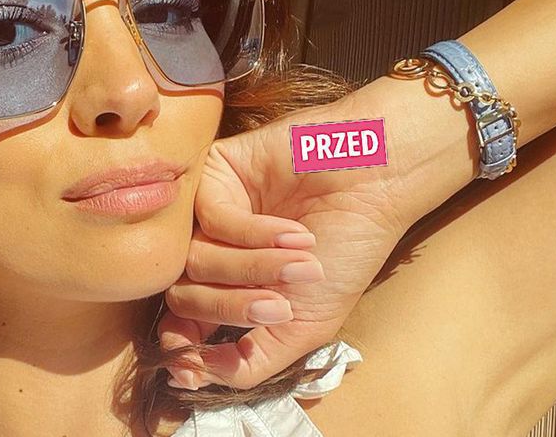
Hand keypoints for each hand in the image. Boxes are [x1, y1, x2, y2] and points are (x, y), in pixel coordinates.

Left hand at [160, 92, 408, 389]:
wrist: (375, 188)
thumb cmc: (345, 253)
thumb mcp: (302, 326)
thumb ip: (249, 360)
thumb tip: (188, 378)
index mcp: (228, 288)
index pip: (180, 322)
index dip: (181, 344)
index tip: (191, 364)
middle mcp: (211, 251)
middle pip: (184, 296)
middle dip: (234, 306)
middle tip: (280, 305)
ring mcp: (207, 214)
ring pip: (196, 260)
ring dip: (255, 268)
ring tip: (302, 262)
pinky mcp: (213, 176)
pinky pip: (211, 218)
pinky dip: (254, 233)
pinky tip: (294, 232)